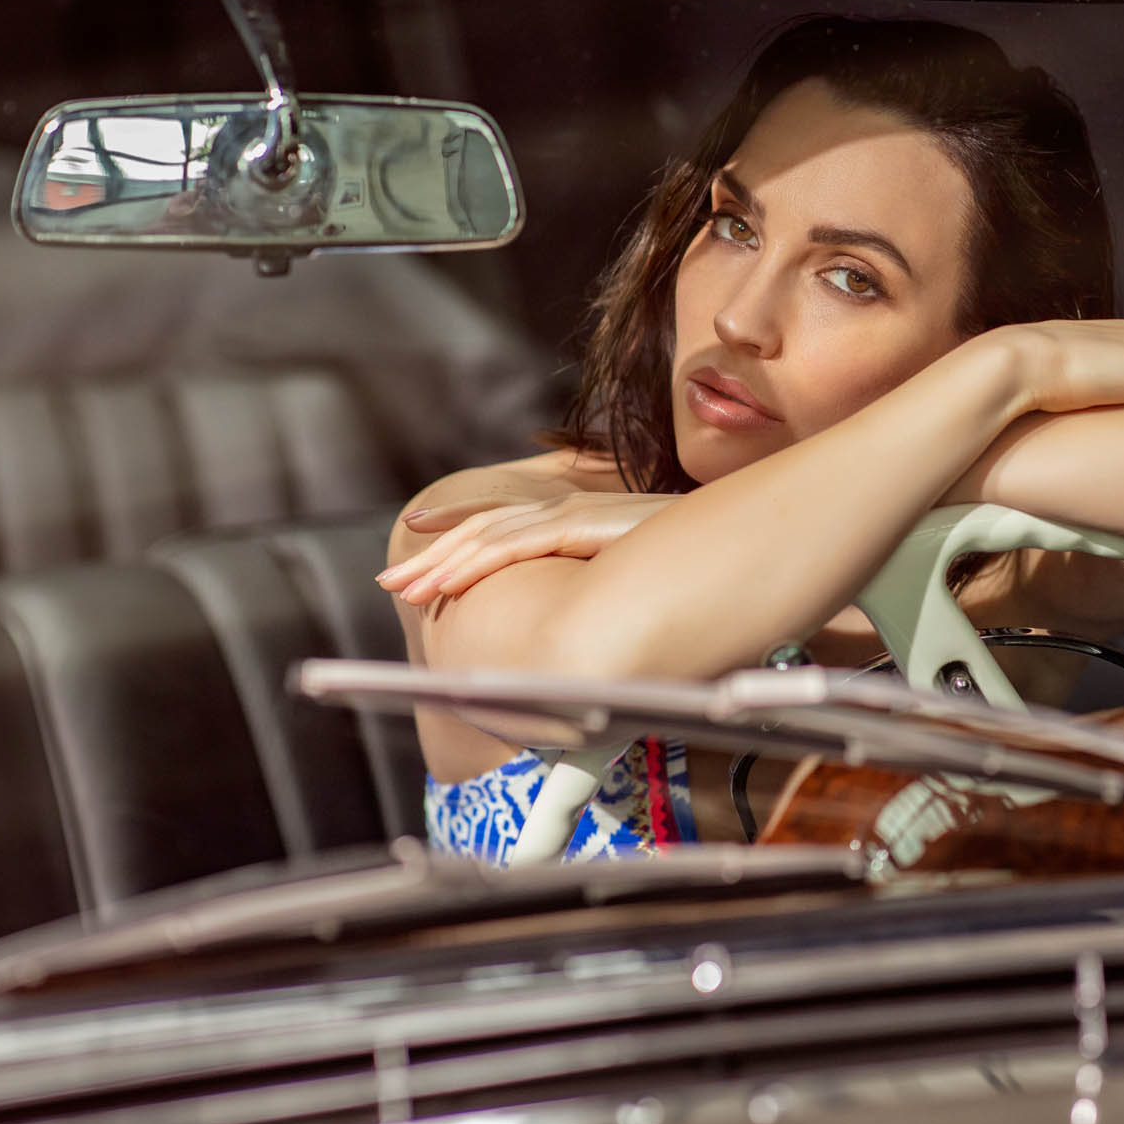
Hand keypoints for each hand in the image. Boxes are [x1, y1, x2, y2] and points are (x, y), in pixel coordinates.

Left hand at [377, 490, 678, 605]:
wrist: (732, 532)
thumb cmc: (694, 557)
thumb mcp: (636, 569)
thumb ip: (605, 581)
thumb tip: (588, 615)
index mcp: (576, 515)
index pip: (503, 519)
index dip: (457, 526)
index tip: (419, 536)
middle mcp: (566, 508)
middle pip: (482, 529)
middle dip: (431, 554)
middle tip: (390, 579)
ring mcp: (572, 514)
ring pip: (487, 536)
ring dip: (440, 563)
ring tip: (403, 588)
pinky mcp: (581, 526)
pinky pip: (514, 545)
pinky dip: (473, 563)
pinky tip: (445, 582)